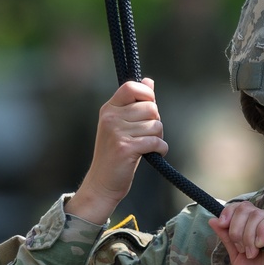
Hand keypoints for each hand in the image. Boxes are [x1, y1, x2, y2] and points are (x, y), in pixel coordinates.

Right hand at [67, 79, 167, 223]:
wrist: (102, 183)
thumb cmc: (116, 153)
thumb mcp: (122, 125)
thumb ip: (135, 104)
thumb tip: (148, 81)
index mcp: (109, 109)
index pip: (131, 87)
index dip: (147, 95)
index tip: (149, 109)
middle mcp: (111, 118)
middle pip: (151, 108)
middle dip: (156, 122)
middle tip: (147, 135)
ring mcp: (116, 133)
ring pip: (156, 125)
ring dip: (158, 137)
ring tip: (148, 146)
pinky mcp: (125, 148)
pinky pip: (156, 141)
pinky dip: (161, 149)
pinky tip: (155, 153)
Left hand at [208, 202, 263, 264]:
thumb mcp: (236, 255)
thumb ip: (226, 237)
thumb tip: (213, 219)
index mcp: (257, 230)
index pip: (244, 208)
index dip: (230, 212)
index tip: (222, 224)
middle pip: (248, 208)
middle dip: (237, 228)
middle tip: (240, 248)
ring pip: (258, 214)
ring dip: (248, 235)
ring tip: (251, 253)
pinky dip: (261, 232)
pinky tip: (261, 246)